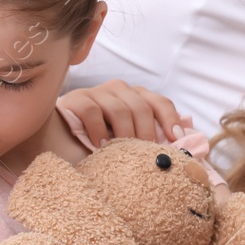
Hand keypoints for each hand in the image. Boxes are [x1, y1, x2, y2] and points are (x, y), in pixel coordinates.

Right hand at [58, 80, 187, 146]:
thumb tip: (184, 146)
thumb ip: (152, 139)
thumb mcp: (129, 140)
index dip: (170, 119)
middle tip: (145, 155)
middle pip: (140, 106)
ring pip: (119, 109)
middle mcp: (118, 89)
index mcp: (136, 97)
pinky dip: (98, 130)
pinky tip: (99, 146)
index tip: (176, 139)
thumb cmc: (102, 144)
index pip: (159, 102)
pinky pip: (92, 110)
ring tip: (121, 153)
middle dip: (146, 133)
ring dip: (123, 134)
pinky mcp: (75, 98)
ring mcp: (96, 91)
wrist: (59, 140)